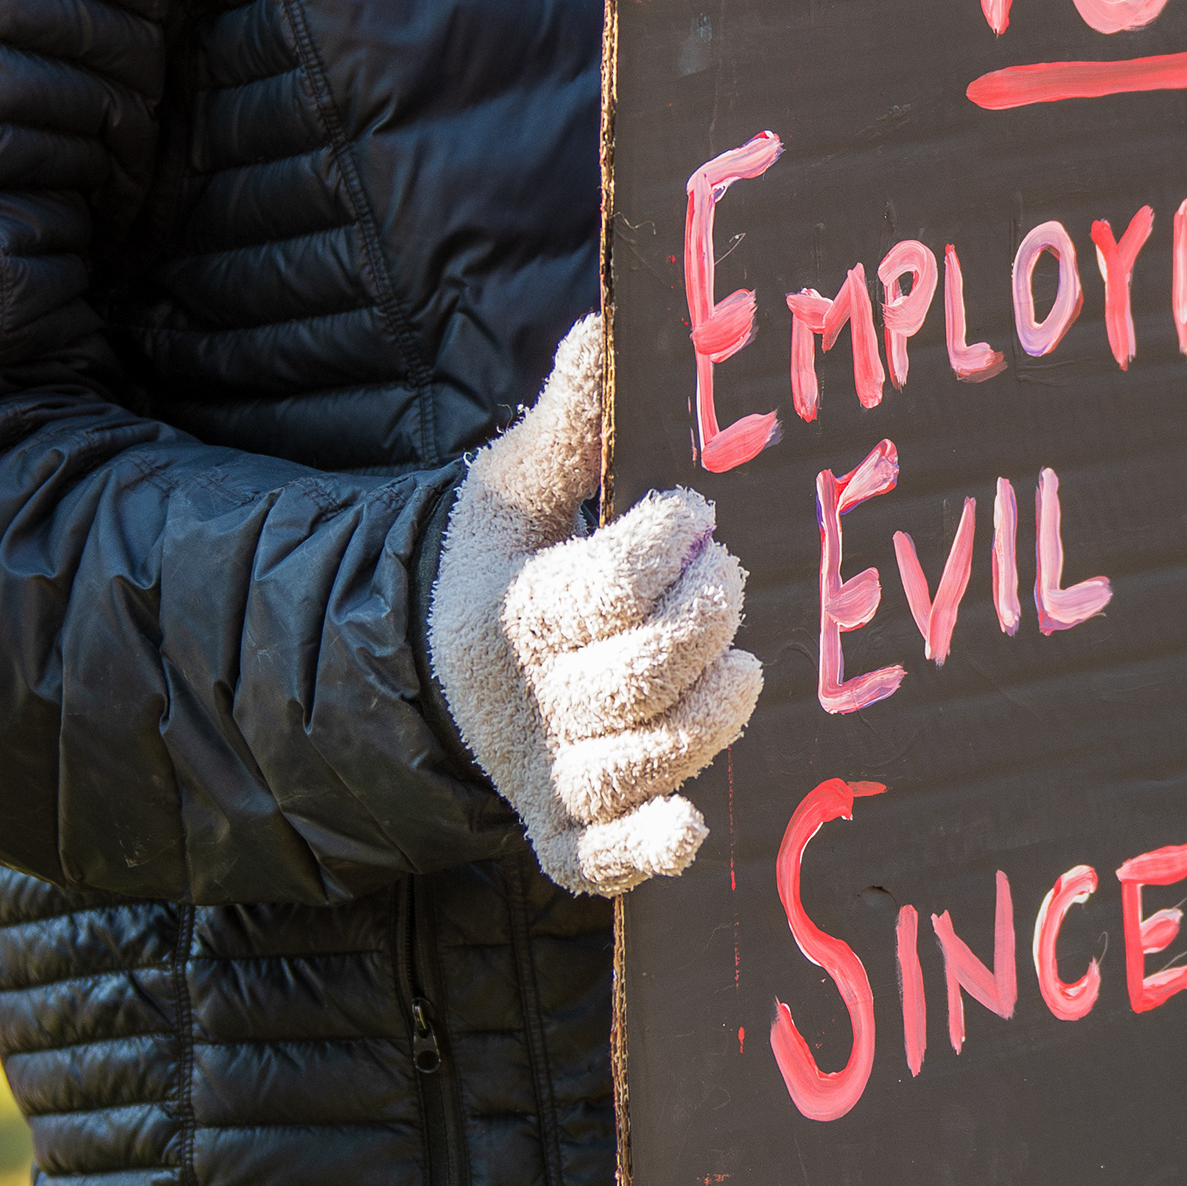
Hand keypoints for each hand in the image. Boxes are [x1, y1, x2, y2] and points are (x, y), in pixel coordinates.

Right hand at [428, 317, 762, 897]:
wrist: (447, 674)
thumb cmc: (510, 566)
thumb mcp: (518, 490)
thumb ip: (567, 420)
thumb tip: (598, 325)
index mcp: (511, 611)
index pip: (607, 585)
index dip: (668, 542)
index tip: (692, 510)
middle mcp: (523, 705)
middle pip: (637, 673)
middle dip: (705, 616)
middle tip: (728, 575)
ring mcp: (543, 777)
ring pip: (639, 759)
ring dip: (707, 714)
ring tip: (739, 665)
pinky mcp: (562, 836)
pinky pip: (599, 860)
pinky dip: (645, 847)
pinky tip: (691, 824)